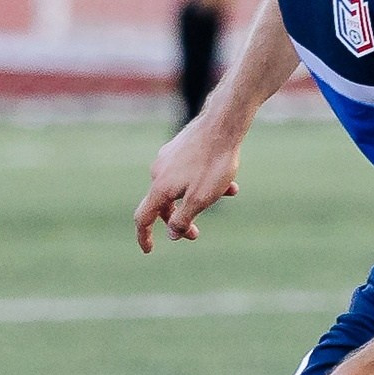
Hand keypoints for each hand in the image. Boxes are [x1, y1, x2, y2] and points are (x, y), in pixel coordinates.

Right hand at [133, 115, 239, 251]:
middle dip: (179, 220)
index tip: (148, 250)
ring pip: (181, 187)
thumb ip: (183, 219)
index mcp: (160, 188)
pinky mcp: (180, 148)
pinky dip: (204, 181)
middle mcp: (158, 172)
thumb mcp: (200, 200)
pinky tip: (229, 182)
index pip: (143, 218)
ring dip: (199, 197)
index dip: (144, 236)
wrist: (223, 124)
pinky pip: (189, 172)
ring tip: (227, 194)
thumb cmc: (214, 164)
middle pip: (164, 204)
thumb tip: (171, 235)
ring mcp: (168, 158)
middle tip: (195, 234)